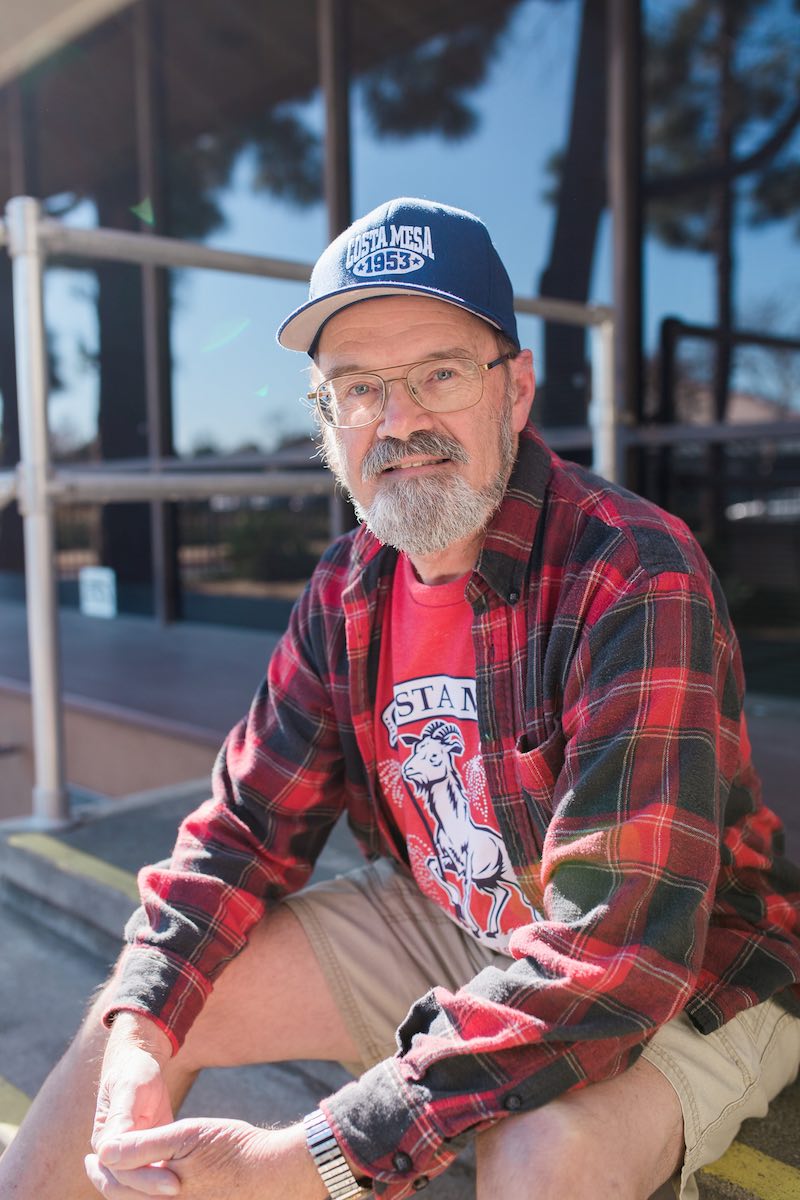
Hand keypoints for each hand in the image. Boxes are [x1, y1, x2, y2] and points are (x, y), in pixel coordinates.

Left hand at [85, 1118, 326, 1198]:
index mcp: (159, 1196)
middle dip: (109, 1181)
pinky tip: (152, 1177)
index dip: (101, 1169)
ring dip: (126, 1188)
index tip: (92, 1155)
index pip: (115, 1186)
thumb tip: (105, 1150)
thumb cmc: (231, 1148)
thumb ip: (143, 1145)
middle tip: (96, 1164)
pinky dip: (146, 1193)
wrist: (271, 1172)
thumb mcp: (186, 1136)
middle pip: (125, 1199)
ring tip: (121, 1170)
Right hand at [89, 1013, 175, 1193]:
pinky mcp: (147, 1154)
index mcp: (104, 1140)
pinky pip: (154, 1174)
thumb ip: (120, 1117)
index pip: (121, 1172)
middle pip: (128, 1186)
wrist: (140, 1064)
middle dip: (153, 1192)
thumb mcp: (129, 1088)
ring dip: (158, 1194)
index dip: (145, 1181)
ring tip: (189, 1195)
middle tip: (184, 1192)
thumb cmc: (133, 1072)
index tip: (174, 1184)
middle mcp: (113, 1154)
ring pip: (139, 1186)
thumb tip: (105, 1152)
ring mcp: (129, 1156)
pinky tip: (190, 1186)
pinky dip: (166, 1183)